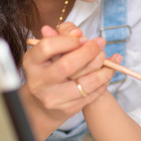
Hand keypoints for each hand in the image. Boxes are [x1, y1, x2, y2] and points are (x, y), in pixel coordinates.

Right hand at [19, 23, 115, 140]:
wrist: (43, 103)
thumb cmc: (50, 69)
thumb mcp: (51, 51)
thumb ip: (62, 36)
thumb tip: (76, 31)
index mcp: (31, 62)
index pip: (47, 47)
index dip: (67, 40)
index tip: (81, 36)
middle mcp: (39, 82)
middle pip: (67, 65)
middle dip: (88, 52)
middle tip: (100, 43)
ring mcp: (52, 98)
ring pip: (86, 82)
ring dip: (103, 68)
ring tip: (109, 58)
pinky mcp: (67, 109)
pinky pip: (92, 93)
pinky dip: (104, 80)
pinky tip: (109, 70)